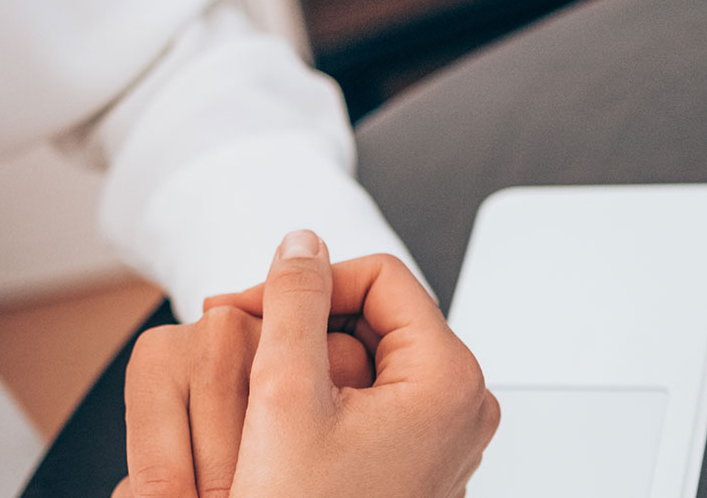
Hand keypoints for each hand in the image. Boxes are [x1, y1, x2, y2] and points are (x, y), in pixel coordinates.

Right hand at [121, 231, 499, 497]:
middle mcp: (460, 406)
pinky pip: (369, 406)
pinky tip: (282, 433)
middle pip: (374, 318)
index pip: (379, 276)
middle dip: (306, 328)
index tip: (254, 304)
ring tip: (262, 403)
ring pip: (364, 363)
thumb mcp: (286, 393)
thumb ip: (294, 300)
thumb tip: (302, 243)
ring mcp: (440, 439)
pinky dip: (323, 405)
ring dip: (308, 368)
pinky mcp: (415, 463)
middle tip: (247, 352)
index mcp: (448, 379)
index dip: (309, 282)